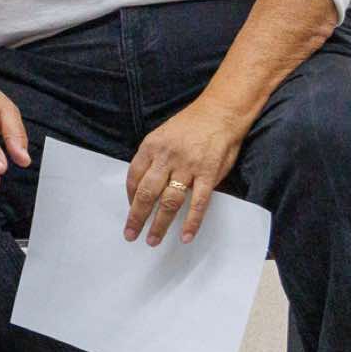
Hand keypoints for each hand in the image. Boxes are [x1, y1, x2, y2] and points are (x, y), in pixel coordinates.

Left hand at [124, 98, 249, 245]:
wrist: (221, 112)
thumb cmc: (191, 125)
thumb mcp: (163, 134)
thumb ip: (153, 158)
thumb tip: (143, 183)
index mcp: (152, 146)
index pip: (134, 176)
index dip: (130, 196)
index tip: (130, 209)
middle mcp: (167, 158)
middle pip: (147, 193)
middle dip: (137, 217)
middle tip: (130, 234)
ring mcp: (188, 167)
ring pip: (169, 201)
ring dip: (159, 224)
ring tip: (152, 240)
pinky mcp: (208, 174)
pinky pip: (198, 203)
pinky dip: (192, 222)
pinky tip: (186, 236)